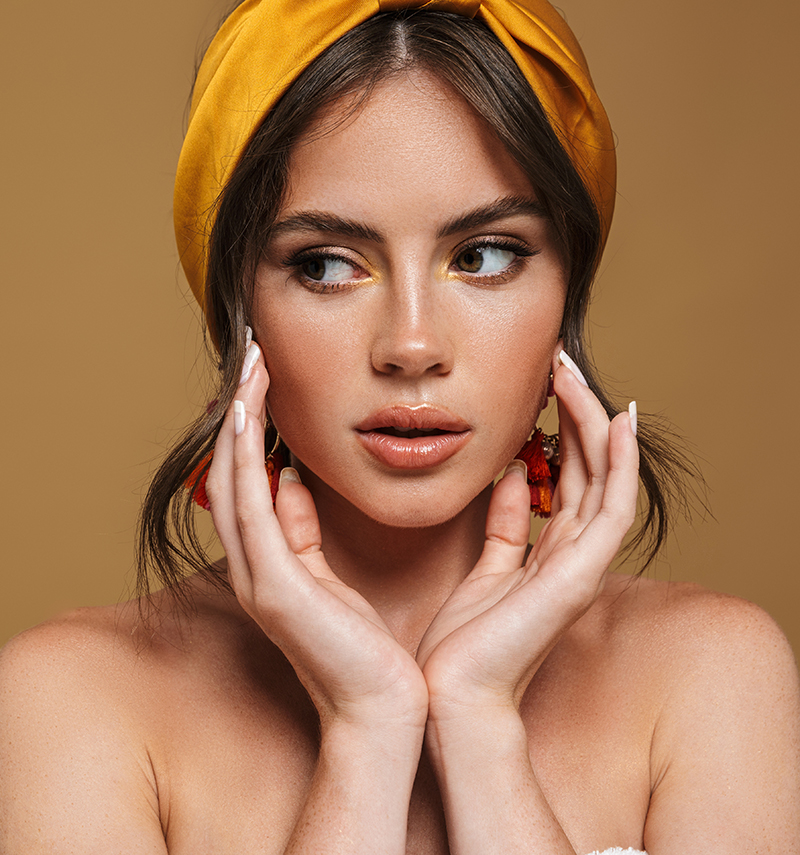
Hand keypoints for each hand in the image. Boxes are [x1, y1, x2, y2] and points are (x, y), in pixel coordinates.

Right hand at [205, 344, 427, 729]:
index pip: (248, 481)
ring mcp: (260, 578)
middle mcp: (254, 567)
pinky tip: (252, 417)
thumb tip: (290, 483)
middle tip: (252, 354)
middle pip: (232, 472)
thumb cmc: (370, 648)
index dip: (251, 429)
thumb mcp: (333, 577)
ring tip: (251, 368)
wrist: (384, 710)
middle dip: (241, 411)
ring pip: (234, 482)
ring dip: (240, 422)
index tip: (264, 378)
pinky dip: (246, 460)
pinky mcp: (277, 588)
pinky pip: (252, 510)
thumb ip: (306, 531)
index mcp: (270, 562)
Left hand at [416, 354, 638, 712]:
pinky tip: (617, 422)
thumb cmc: (462, 641)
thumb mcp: (484, 566)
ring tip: (574, 374)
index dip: (563, 428)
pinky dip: (620, 465)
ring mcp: (582, 566)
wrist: (450, 695)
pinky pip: (612, 509)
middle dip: (577, 413)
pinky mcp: (579, 576)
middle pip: (589, 469)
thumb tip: (512, 476)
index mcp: (551, 553)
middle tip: (560, 362)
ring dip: (595, 423)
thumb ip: (505, 524)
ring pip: (604, 478)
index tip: (544, 383)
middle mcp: (573, 555)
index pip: (570, 477)